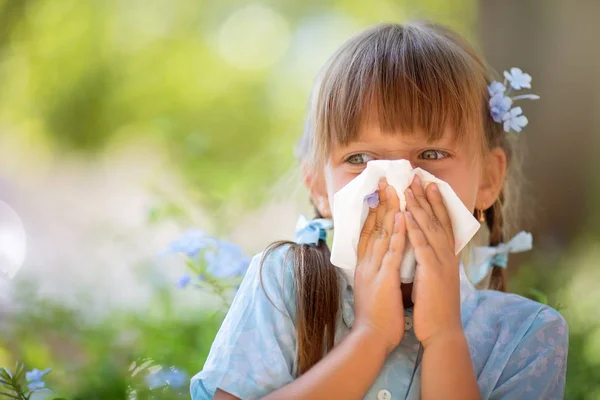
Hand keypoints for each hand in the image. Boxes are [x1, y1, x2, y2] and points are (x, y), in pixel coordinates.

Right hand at [353, 179, 406, 354]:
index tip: (379, 192)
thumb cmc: (375, 316)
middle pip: (372, 226)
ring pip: (380, 233)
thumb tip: (381, 260)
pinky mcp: (383, 278)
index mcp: (364, 264)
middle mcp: (366, 262)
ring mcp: (373, 268)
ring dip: (387, 209)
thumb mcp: (373, 287)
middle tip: (385, 180)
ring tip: (394, 189)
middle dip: (379, 202)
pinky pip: (391, 251)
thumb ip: (376, 271)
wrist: (370, 338)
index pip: (368, 232)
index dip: (373, 211)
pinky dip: (396, 232)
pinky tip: (401, 216)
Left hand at [404, 175, 462, 347]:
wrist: (442, 331)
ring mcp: (442, 262)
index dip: (436, 203)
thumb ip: (431, 260)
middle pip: (437, 219)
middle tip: (416, 177)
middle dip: (426, 197)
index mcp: (447, 256)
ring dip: (419, 206)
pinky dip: (414, 229)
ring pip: (430, 228)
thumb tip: (424, 248)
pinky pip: (422, 246)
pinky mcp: (432, 272)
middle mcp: (447, 255)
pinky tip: (406, 215)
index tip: (428, 184)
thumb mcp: (435, 277)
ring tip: (409, 188)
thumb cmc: (435, 306)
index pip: (443, 223)